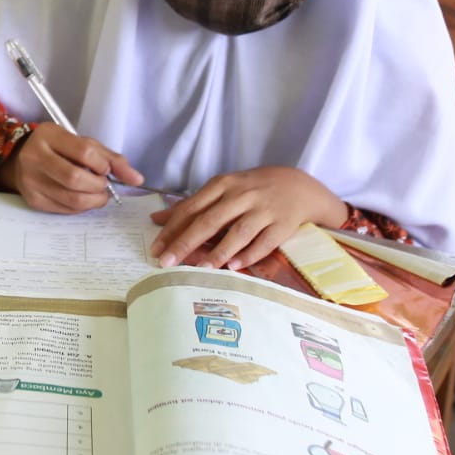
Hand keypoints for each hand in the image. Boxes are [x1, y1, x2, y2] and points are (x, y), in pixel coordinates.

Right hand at [0, 123, 142, 212]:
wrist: (21, 159)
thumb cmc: (58, 148)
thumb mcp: (81, 143)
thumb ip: (109, 158)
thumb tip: (137, 179)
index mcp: (49, 136)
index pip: (84, 152)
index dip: (103, 165)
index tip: (107, 170)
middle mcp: (35, 157)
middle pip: (76, 179)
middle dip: (98, 186)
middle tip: (103, 184)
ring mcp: (31, 181)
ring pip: (72, 199)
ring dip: (94, 200)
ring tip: (97, 193)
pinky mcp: (33, 200)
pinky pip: (65, 209)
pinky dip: (81, 207)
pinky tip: (83, 199)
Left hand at [150, 166, 348, 270]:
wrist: (298, 186)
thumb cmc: (251, 190)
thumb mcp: (221, 189)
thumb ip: (191, 206)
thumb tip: (156, 220)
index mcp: (222, 185)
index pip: (192, 208)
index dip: (173, 230)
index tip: (156, 249)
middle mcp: (241, 195)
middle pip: (210, 220)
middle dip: (186, 242)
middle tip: (167, 263)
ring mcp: (263, 209)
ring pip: (238, 232)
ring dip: (218, 252)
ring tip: (200, 269)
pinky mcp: (282, 224)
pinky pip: (264, 242)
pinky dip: (249, 255)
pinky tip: (233, 267)